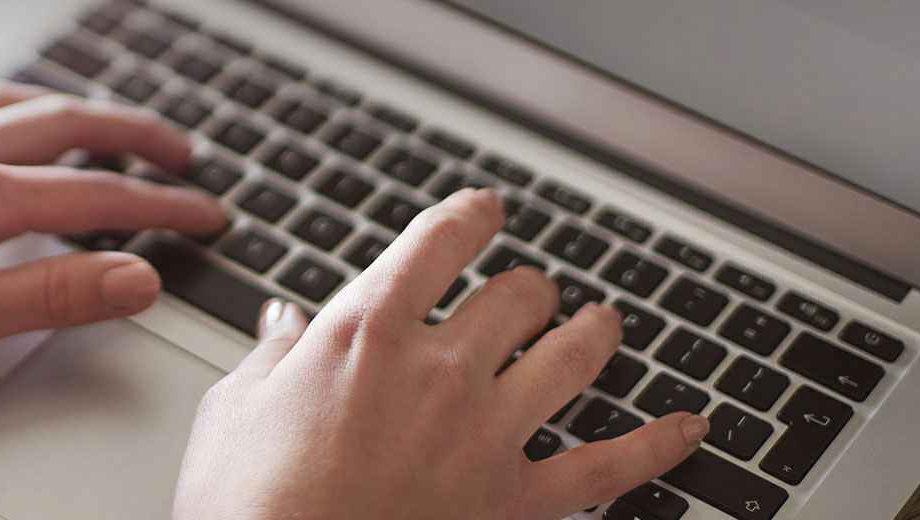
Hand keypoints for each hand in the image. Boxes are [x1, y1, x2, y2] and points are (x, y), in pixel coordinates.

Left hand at [0, 83, 228, 387]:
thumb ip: (46, 294)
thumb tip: (134, 276)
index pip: (92, 192)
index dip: (159, 207)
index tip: (208, 216)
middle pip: (62, 124)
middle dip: (134, 138)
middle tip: (186, 156)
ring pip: (12, 104)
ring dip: (76, 113)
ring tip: (114, 129)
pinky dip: (13, 107)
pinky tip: (6, 123)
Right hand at [173, 189, 708, 518]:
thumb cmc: (243, 506)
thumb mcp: (232, 412)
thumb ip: (270, 357)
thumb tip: (282, 324)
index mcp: (365, 331)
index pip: (441, 240)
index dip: (472, 216)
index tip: (484, 212)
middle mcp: (439, 369)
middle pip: (517, 294)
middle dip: (527, 287)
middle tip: (527, 293)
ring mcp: (485, 433)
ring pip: (573, 355)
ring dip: (594, 332)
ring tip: (601, 324)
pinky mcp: (514, 500)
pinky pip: (609, 466)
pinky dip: (657, 445)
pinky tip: (688, 428)